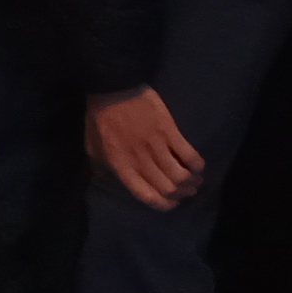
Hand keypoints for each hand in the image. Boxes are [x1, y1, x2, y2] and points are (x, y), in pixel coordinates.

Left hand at [86, 85, 203, 212]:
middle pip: (168, 189)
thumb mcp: (92, 147)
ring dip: (192, 182)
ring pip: (181, 176)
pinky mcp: (169, 131)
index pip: (147, 197)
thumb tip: (112, 179)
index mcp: (122, 167)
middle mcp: (141, 162)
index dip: (163, 205)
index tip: (171, 203)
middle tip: (186, 191)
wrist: (113, 87)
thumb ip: (103, 166)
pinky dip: (197, 164)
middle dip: (180, 194)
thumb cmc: (100, 117)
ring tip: (195, 180)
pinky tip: (198, 165)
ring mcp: (157, 147)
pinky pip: (189, 154)